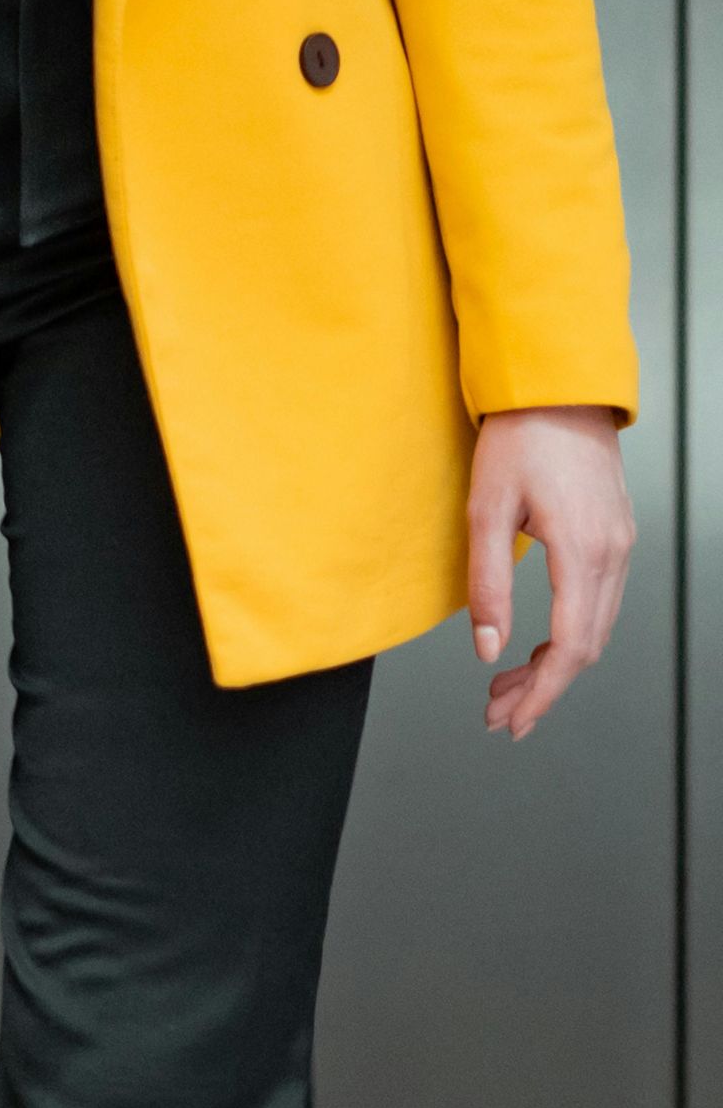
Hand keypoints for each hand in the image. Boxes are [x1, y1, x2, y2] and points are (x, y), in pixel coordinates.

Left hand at [467, 405, 633, 738]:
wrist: (558, 386)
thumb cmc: (518, 437)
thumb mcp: (486, 512)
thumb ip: (489, 586)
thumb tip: (488, 650)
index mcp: (583, 551)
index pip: (569, 647)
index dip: (541, 693)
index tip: (511, 721)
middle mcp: (613, 552)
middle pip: (586, 647)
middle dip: (543, 689)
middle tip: (498, 712)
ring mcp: (621, 544)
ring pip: (596, 628)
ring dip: (554, 665)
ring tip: (506, 686)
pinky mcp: (616, 535)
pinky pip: (600, 602)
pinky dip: (570, 634)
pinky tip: (536, 644)